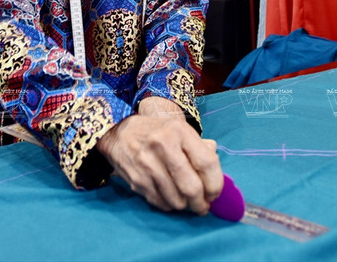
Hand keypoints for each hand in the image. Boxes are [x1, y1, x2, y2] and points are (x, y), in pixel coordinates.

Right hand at [97, 97, 223, 214]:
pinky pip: (160, 203)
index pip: (206, 163)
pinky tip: (171, 199)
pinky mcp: (137, 180)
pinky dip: (169, 205)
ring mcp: (148, 165)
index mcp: (179, 131)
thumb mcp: (179, 130)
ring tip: (186, 202)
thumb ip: (201, 148)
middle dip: (201, 203)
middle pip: (191, 187)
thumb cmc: (156, 132)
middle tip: (203, 206)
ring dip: (185, 206)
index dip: (215, 184)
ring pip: (176, 200)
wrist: (118, 133)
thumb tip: (217, 174)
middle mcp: (163, 146)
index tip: (215, 194)